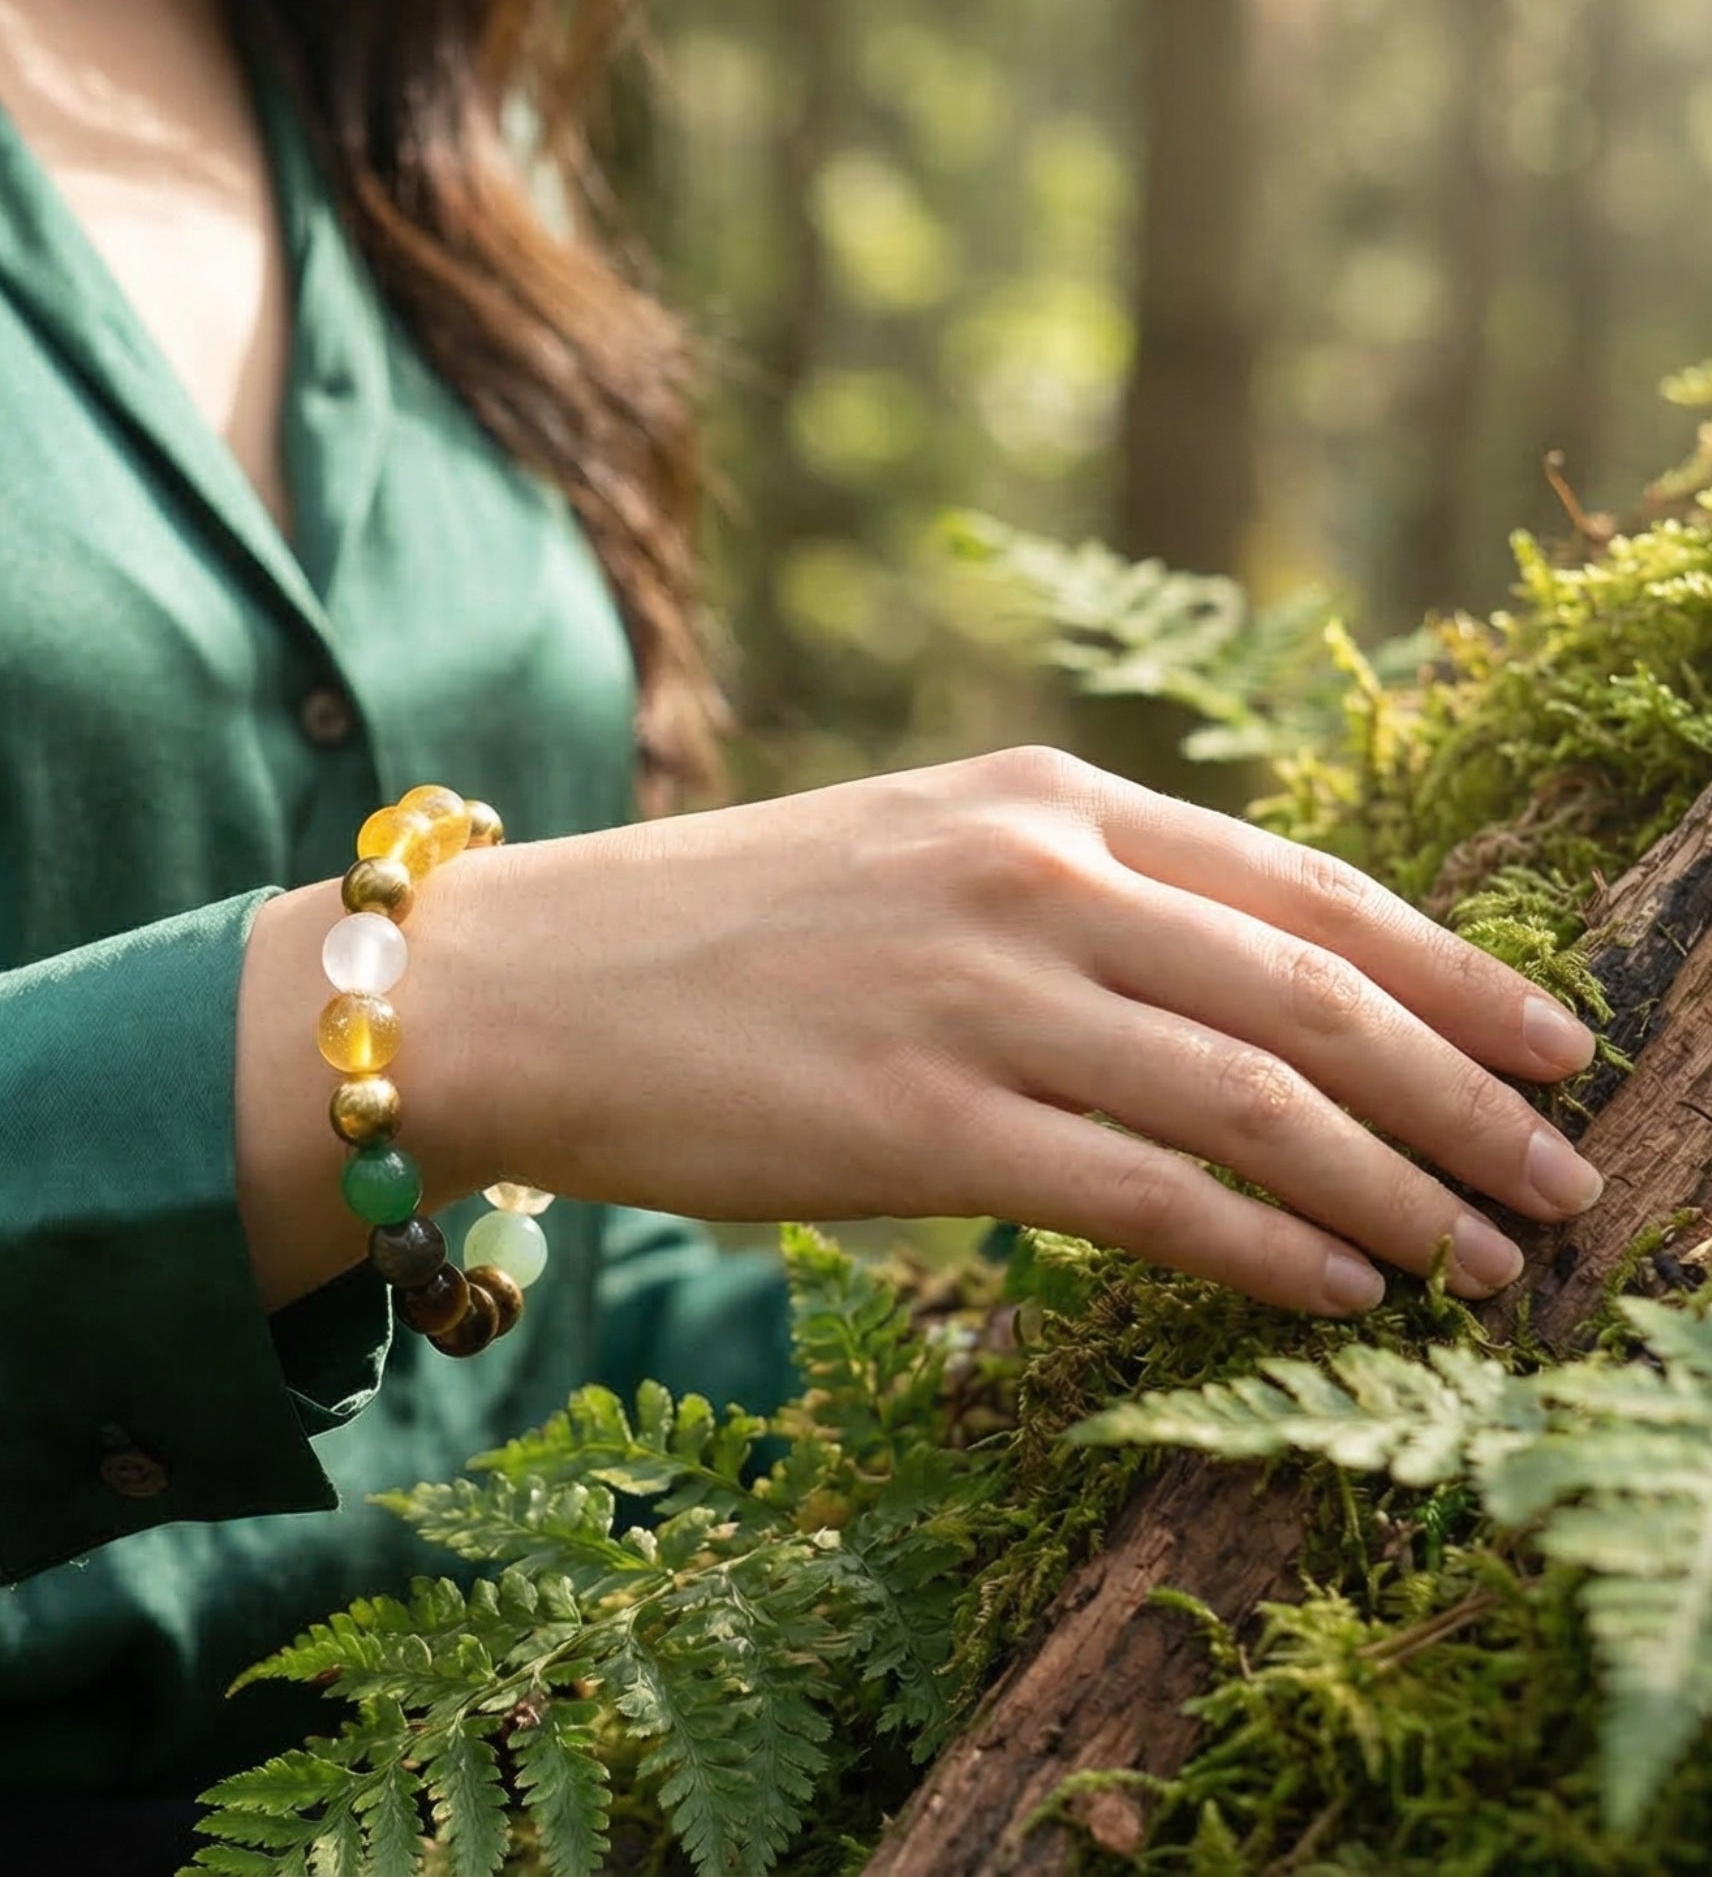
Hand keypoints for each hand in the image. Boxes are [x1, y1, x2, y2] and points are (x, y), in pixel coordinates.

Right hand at [246, 748, 1601, 1315]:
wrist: (526, 980)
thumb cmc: (718, 932)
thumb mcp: (914, 860)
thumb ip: (1069, 898)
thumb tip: (1234, 995)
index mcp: (1040, 804)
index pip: (1304, 886)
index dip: (1454, 970)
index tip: (1553, 1041)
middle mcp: (1030, 878)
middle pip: (1314, 992)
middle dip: (1468, 1093)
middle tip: (1566, 1174)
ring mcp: (976, 994)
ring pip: (1257, 1100)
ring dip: (1401, 1189)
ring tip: (1489, 1258)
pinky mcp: (920, 1121)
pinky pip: (1149, 1193)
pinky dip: (1268, 1247)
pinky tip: (1338, 1289)